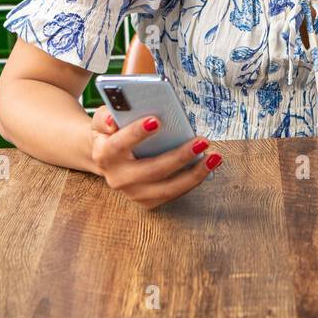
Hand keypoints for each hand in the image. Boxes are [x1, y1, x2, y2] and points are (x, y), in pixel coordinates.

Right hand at [86, 105, 220, 208]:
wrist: (109, 158)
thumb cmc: (112, 132)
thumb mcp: (103, 120)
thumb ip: (106, 116)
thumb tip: (112, 120)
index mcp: (104, 154)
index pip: (119, 144)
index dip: (136, 134)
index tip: (156, 120)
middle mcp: (118, 178)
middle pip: (152, 170)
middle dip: (179, 156)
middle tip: (202, 141)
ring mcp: (134, 193)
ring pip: (168, 188)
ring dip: (195, 173)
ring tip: (214, 156)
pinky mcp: (148, 201)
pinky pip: (174, 193)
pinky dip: (194, 180)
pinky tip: (209, 165)